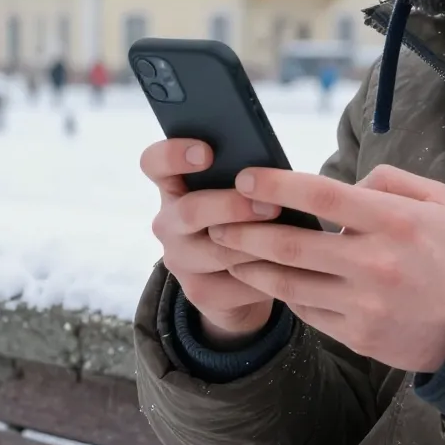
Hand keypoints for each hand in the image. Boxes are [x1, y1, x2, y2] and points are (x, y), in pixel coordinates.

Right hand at [141, 138, 278, 343]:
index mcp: (173, 185)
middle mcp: (168, 222)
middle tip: (271, 206)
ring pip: (216, 252)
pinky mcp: (199, 292)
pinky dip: (265, 276)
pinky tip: (288, 269)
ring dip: (256, 245)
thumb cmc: (243, 217)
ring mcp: (179, 260)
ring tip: (290, 239)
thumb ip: (244, 177)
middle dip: (233, 207)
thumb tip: (273, 171)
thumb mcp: (239, 192)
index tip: (206, 152)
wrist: (239, 278)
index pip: (154, 163)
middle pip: (190, 211)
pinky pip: (235, 284)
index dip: (173, 154)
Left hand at [209, 164, 444, 372]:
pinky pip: (305, 311)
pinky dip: (281, 293)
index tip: (245, 178)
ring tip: (226, 250)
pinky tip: (265, 278)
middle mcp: (375, 264)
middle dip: (244, 230)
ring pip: (288, 283)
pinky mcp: (356, 335)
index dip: (276, 185)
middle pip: (291, 244)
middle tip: (215, 219)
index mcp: (395, 223)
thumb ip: (389, 180)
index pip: (322, 195)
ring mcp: (363, 305)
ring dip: (250, 265)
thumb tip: (342, 182)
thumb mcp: (438, 202)